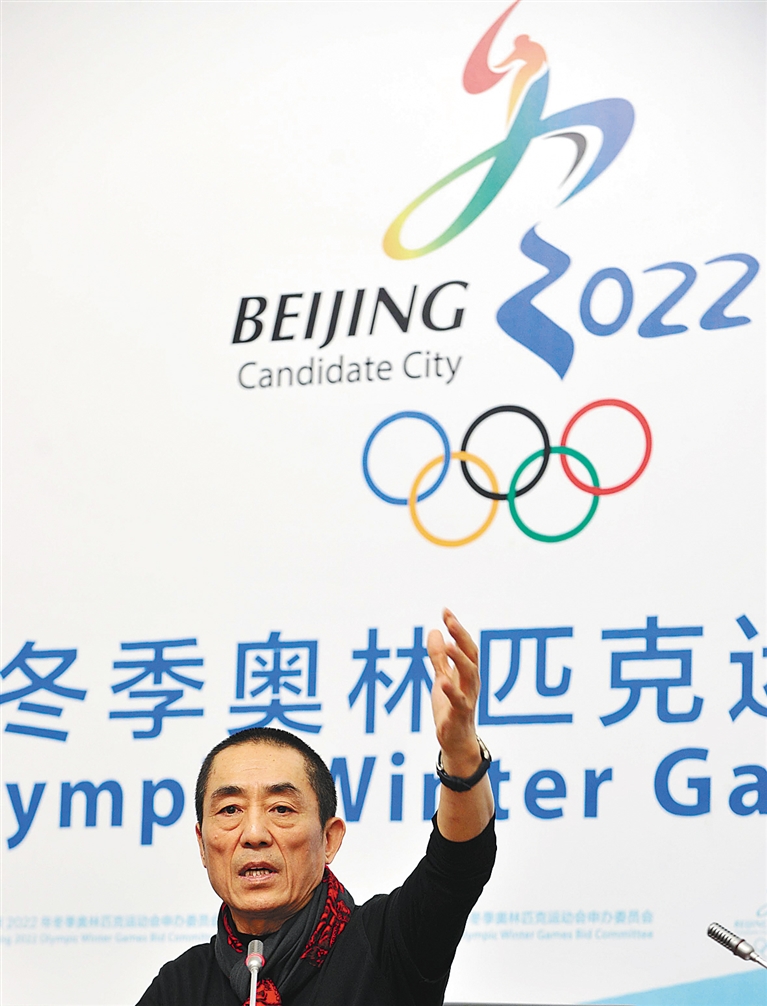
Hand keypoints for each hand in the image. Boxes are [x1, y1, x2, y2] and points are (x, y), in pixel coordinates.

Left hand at [428, 608, 493, 839]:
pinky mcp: (460, 716)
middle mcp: (471, 683)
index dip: (457, 628)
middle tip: (450, 619)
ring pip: (470, 675)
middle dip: (461, 636)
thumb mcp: (441, 679)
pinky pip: (460, 703)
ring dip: (459, 659)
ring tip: (447, 644)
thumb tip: (433, 630)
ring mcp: (468, 699)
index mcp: (467, 673)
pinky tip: (441, 682)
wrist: (456, 744)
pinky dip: (452, 692)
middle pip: (471, 655)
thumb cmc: (451, 710)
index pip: (465, 645)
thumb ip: (438, 658)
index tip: (445, 610)